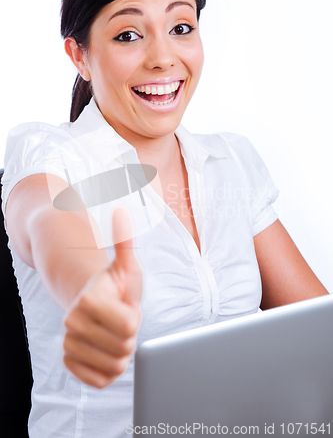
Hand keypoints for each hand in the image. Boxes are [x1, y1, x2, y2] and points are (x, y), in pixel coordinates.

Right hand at [63, 207, 141, 387]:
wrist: (92, 305)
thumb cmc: (114, 286)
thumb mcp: (126, 266)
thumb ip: (125, 242)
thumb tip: (122, 211)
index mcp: (88, 299)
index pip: (130, 325)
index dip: (134, 315)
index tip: (125, 304)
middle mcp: (72, 323)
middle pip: (124, 347)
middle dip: (129, 334)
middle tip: (119, 319)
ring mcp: (70, 345)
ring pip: (115, 366)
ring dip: (120, 351)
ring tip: (113, 333)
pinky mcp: (71, 365)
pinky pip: (101, 379)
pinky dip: (109, 367)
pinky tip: (104, 349)